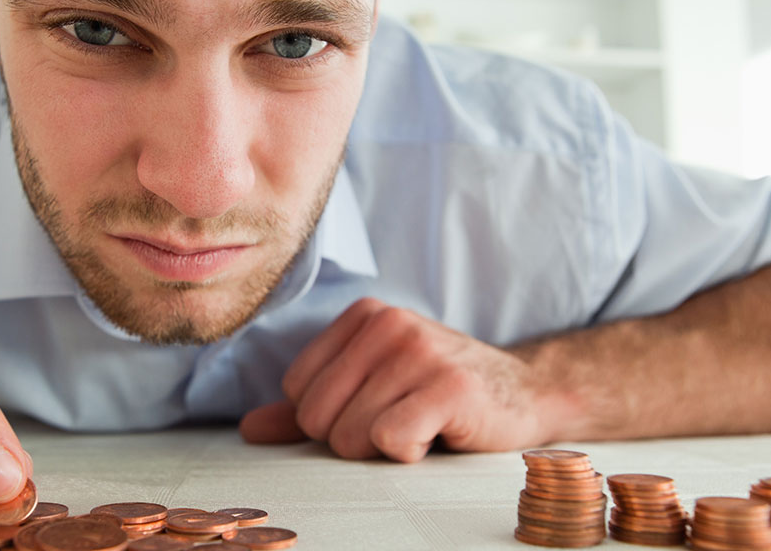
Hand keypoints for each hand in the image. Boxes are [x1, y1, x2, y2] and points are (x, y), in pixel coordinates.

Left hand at [240, 297, 554, 460]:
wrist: (521, 395)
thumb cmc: (437, 392)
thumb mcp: (370, 387)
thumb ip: (308, 406)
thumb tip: (249, 429)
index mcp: (362, 316)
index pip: (298, 389)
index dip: (330, 416)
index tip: (373, 407)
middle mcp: (388, 324)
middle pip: (318, 416)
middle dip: (350, 438)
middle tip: (396, 422)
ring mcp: (420, 351)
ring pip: (351, 434)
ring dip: (383, 448)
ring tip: (420, 426)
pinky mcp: (450, 386)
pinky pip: (391, 440)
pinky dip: (409, 453)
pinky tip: (435, 437)